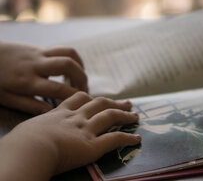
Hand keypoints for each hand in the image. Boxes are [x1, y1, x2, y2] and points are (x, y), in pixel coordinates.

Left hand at [0, 41, 87, 113]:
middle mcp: (36, 65)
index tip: (83, 102)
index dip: (74, 95)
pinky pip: (63, 50)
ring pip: (69, 53)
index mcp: (27, 81)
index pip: (57, 88)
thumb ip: (30, 105)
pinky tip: (71, 71)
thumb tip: (51, 112)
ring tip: (79, 80)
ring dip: (80, 67)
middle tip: (85, 90)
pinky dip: (74, 60)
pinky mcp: (40, 48)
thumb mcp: (7, 98)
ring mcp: (39, 53)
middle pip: (68, 64)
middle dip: (82, 78)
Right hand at [0, 92, 140, 180]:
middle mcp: (76, 118)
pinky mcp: (93, 145)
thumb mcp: (28, 129)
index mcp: (60, 113)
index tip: (97, 98)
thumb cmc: (21, 142)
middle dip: (114, 103)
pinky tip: (137, 139)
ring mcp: (86, 130)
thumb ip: (36, 129)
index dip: (91, 98)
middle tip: (127, 103)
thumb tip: (29, 135)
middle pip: (99, 104)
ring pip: (110, 117)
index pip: (79, 99)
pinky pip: (115, 139)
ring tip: (135, 115)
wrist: (28, 149)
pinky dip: (128, 138)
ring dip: (125, 116)